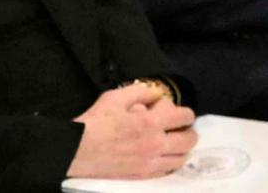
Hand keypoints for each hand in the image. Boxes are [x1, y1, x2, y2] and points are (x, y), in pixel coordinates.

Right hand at [69, 84, 197, 178]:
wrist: (78, 149)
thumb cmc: (96, 121)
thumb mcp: (117, 97)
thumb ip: (142, 92)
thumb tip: (158, 95)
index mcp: (151, 123)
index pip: (184, 117)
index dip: (185, 112)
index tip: (179, 112)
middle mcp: (156, 144)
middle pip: (189, 140)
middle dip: (189, 131)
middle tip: (180, 128)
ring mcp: (150, 163)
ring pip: (181, 158)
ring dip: (182, 148)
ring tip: (173, 143)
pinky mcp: (142, 175)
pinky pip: (167, 171)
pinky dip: (170, 162)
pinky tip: (162, 156)